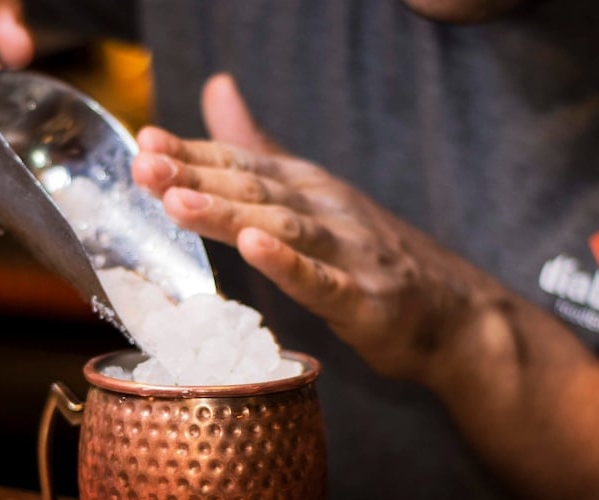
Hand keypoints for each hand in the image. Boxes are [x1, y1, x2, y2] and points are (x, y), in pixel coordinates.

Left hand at [131, 74, 503, 384]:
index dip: (191, 154)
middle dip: (195, 178)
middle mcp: (324, 209)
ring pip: (281, 228)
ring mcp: (348, 252)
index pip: (240, 163)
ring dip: (229, 214)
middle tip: (144, 168)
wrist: (454, 313)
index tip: (144, 143)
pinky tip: (257, 248)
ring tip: (179, 203)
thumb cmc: (372, 256)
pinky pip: (325, 282)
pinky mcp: (366, 299)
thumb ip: (258, 147)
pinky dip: (289, 265)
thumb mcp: (311, 195)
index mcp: (306, 188)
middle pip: (252, 189)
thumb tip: (216, 88)